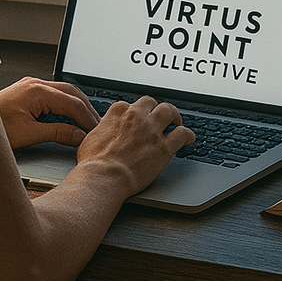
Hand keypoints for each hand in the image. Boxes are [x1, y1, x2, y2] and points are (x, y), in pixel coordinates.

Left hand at [0, 76, 99, 149]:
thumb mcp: (29, 134)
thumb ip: (57, 132)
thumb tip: (78, 135)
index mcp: (37, 91)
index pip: (72, 103)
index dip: (87, 118)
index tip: (96, 130)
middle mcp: (35, 84)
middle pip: (72, 93)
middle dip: (86, 108)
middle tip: (97, 124)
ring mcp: (31, 85)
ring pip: (64, 91)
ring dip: (77, 105)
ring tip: (87, 120)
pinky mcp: (27, 90)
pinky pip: (53, 93)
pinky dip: (65, 104)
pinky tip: (69, 114)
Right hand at [75, 96, 194, 195]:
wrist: (103, 177)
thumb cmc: (93, 163)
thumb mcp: (91, 137)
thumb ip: (103, 129)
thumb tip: (103, 131)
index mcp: (118, 112)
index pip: (131, 105)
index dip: (136, 113)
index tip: (138, 120)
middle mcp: (136, 116)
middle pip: (152, 103)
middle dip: (156, 109)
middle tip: (159, 116)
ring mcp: (152, 130)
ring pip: (169, 112)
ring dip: (174, 116)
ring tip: (177, 122)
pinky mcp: (164, 147)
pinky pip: (182, 134)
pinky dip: (187, 135)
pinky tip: (189, 138)